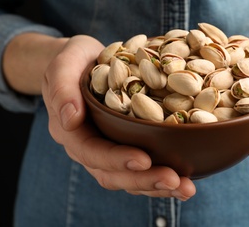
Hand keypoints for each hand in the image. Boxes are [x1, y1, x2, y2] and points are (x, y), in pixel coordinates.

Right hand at [41, 35, 195, 199]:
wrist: (86, 63)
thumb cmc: (75, 61)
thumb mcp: (64, 65)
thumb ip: (63, 89)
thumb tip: (70, 119)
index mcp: (72, 131)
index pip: (92, 152)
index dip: (116, 159)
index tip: (144, 160)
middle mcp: (90, 147)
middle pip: (114, 174)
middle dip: (145, 180)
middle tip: (175, 181)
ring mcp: (109, 149)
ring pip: (130, 178)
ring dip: (158, 185)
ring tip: (186, 188)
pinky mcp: (127, 146)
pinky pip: (143, 169)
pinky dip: (162, 176)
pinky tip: (186, 179)